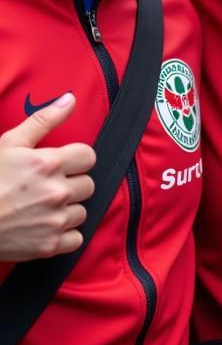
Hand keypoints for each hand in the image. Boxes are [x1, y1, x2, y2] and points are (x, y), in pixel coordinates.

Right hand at [0, 94, 96, 261]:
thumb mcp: (9, 143)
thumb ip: (44, 120)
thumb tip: (71, 99)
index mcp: (48, 163)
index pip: (89, 156)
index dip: (75, 160)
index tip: (60, 165)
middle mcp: (56, 192)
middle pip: (88, 184)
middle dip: (71, 184)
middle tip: (46, 188)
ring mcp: (54, 220)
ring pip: (82, 211)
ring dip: (67, 210)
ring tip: (41, 207)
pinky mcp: (49, 246)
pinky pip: (76, 238)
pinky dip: (64, 235)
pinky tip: (45, 227)